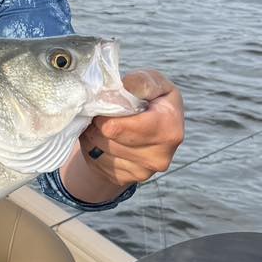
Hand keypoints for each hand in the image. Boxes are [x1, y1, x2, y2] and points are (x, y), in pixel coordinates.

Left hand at [79, 69, 184, 187]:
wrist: (152, 129)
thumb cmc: (152, 100)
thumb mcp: (152, 82)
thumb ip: (141, 82)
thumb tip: (123, 89)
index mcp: (169, 128)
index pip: (116, 128)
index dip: (103, 115)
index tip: (104, 105)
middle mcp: (160, 155)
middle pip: (105, 139)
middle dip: (96, 124)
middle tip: (99, 114)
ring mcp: (145, 172)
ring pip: (98, 151)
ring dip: (92, 135)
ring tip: (100, 124)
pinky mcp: (128, 179)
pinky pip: (96, 163)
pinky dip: (93, 149)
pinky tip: (101, 138)